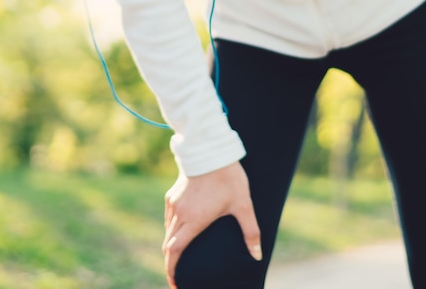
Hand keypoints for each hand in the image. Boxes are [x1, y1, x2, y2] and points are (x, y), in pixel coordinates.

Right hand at [162, 162, 261, 288]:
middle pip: (169, 244)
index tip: (175, 283)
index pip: (174, 251)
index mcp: (193, 220)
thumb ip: (250, 231)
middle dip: (171, 263)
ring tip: (181, 255)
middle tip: (179, 275)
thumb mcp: (243, 204)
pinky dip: (172, 229)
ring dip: (172, 245)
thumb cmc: (228, 177)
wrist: (210, 149)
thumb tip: (257, 256)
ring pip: (168, 230)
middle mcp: (179, 213)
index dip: (172, 270)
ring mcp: (174, 203)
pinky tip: (182, 229)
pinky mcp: (173, 193)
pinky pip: (169, 217)